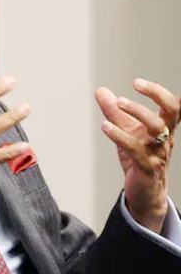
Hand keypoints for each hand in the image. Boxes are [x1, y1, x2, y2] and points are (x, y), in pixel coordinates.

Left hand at [96, 79, 179, 233]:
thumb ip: (114, 112)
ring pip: (157, 128)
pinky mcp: (147, 166)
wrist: (145, 191)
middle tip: (136, 83)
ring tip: (118, 102)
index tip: (140, 81)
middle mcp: (165, 138)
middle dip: (156, 94)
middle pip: (171, 111)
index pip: (173, 106)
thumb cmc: (139, 158)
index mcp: (163, 127)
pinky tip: (105, 127)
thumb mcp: (126, 131)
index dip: (162, 92)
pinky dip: (120, 135)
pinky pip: (136, 148)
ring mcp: (158, 152)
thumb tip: (101, 90)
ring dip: (138, 112)